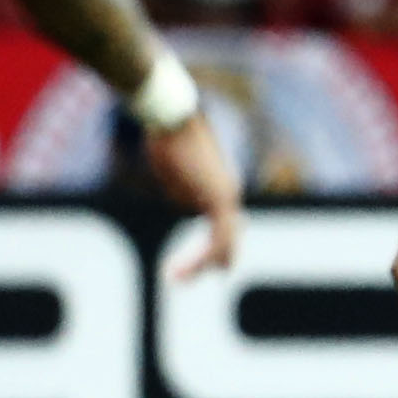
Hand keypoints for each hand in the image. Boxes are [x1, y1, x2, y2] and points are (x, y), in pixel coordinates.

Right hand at [145, 111, 242, 277]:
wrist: (171, 118)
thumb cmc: (168, 138)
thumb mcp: (175, 171)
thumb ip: (185, 191)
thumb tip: (190, 205)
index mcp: (220, 188)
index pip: (225, 227)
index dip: (219, 250)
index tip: (214, 269)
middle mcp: (229, 193)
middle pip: (227, 237)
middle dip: (213, 262)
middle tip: (186, 280)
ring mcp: (226, 196)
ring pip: (222, 242)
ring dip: (199, 265)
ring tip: (174, 278)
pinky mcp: (218, 198)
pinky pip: (215, 238)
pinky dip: (201, 258)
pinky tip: (178, 271)